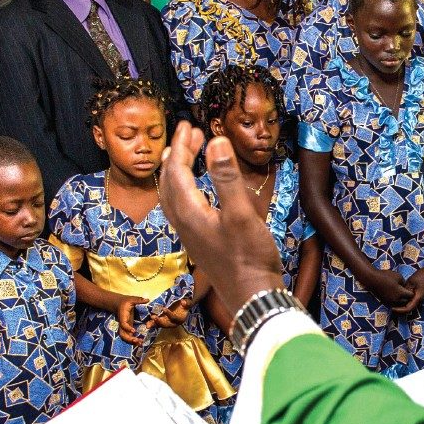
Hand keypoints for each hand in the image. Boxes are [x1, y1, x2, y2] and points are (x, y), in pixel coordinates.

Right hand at [115, 295, 148, 344]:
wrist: (119, 304)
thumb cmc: (126, 301)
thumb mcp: (132, 299)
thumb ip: (138, 300)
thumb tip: (147, 299)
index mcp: (123, 316)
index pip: (123, 324)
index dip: (127, 328)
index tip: (133, 330)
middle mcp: (123, 323)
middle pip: (122, 334)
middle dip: (129, 338)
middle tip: (137, 341)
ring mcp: (124, 327)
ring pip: (125, 337)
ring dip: (131, 341)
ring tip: (140, 344)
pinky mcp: (127, 328)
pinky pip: (128, 336)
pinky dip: (133, 340)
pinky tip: (140, 343)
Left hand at [150, 299, 189, 328]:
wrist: (182, 307)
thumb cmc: (185, 305)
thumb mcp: (188, 303)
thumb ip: (187, 303)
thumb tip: (183, 302)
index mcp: (180, 320)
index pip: (174, 318)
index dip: (169, 314)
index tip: (164, 309)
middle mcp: (174, 323)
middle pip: (166, 324)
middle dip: (160, 322)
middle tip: (154, 317)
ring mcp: (167, 323)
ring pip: (161, 325)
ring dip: (154, 324)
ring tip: (148, 324)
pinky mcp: (163, 322)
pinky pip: (157, 324)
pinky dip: (152, 324)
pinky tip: (147, 324)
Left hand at [159, 123, 283, 315]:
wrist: (253, 297)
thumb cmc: (249, 258)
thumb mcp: (241, 214)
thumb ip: (227, 178)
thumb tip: (216, 141)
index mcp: (190, 212)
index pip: (177, 171)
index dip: (181, 146)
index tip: (188, 125)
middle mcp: (184, 223)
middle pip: (171, 182)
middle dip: (178, 155)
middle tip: (188, 133)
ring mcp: (190, 235)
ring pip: (173, 196)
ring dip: (178, 172)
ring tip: (184, 156)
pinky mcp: (200, 243)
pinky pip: (182, 208)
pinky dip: (185, 190)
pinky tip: (198, 191)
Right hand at [364, 267, 414, 307]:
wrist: (372, 279)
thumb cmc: (386, 276)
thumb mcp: (398, 276)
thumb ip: (404, 283)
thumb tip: (405, 287)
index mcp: (400, 293)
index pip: (411, 295)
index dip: (412, 291)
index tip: (411, 287)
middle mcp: (396, 299)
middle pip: (406, 301)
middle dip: (407, 297)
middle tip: (407, 291)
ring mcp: (390, 302)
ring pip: (400, 304)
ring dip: (402, 300)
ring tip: (401, 293)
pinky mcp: (385, 302)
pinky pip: (393, 304)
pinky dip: (395, 301)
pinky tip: (394, 294)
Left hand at [394, 265, 423, 314]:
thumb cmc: (422, 276)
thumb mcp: (411, 281)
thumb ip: (406, 289)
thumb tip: (399, 295)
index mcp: (418, 298)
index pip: (408, 309)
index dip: (399, 310)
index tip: (392, 308)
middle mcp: (419, 300)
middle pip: (408, 309)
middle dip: (400, 309)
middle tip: (390, 307)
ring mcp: (419, 297)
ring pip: (410, 305)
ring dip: (402, 305)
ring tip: (393, 303)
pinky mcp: (418, 294)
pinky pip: (411, 300)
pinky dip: (404, 300)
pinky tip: (399, 297)